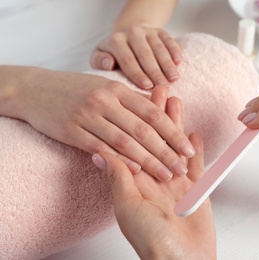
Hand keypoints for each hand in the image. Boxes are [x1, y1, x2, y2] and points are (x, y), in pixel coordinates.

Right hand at [4, 67, 194, 181]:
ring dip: (147, 160)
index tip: (188, 149)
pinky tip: (136, 172)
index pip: (152, 112)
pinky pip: (100, 148)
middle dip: (166, 150)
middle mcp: (106, 100)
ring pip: (124, 141)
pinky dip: (119, 160)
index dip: (173, 132)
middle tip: (182, 167)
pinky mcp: (73, 131)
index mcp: (118, 89)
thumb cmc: (77, 89)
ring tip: (165, 175)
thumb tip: (160, 110)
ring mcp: (89, 115)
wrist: (37, 89)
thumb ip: (131, 99)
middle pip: (143, 129)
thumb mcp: (106, 86)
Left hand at [90, 25, 181, 89]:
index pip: (128, 60)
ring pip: (159, 48)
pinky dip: (175, 51)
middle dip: (155, 71)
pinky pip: (169, 40)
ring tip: (174, 79)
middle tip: (163, 86)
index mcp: (116, 40)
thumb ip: (100, 62)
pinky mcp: (160, 31)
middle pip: (145, 54)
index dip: (138, 74)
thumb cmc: (114, 55)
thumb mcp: (100, 57)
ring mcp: (147, 31)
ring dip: (168, 64)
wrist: (128, 36)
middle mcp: (132, 32)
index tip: (147, 87)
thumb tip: (109, 64)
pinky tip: (179, 62)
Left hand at [92, 96, 215, 258]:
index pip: (133, 143)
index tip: (133, 98)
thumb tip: (100, 152)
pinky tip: (195, 133)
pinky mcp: (195, 190)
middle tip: (159, 89)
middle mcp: (154, 179)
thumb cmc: (152, 240)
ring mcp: (175, 183)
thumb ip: (118, 178)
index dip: (134, 119)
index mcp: (136, 182)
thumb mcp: (128, 207)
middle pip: (155, 138)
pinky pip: (196, 165)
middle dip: (156, 113)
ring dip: (176, 125)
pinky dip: (196, 150)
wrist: (182, 259)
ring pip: (175, 146)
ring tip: (176, 101)